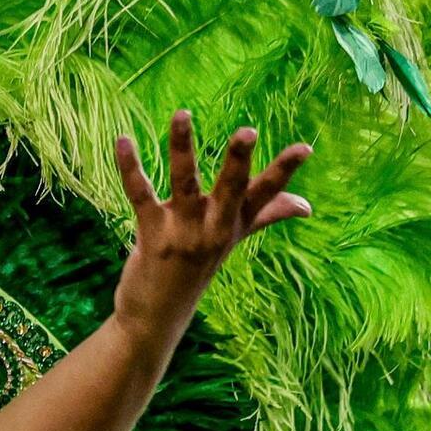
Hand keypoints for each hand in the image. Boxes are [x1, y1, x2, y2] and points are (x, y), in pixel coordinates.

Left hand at [110, 110, 311, 348]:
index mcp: (234, 225)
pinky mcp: (151, 236)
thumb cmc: (195, 270)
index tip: (306, 147)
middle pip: (231, 189)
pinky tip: (123, 140)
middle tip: (247, 131)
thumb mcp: (231, 241)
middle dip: (238, 160)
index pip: (266, 195)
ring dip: (182, 147)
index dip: (285, 171)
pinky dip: (130, 167)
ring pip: (184, 183)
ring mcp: (182, 233)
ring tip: (181, 114)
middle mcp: (214, 229)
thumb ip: (265, 217)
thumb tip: (306, 206)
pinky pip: (140, 194)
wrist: (157, 315)